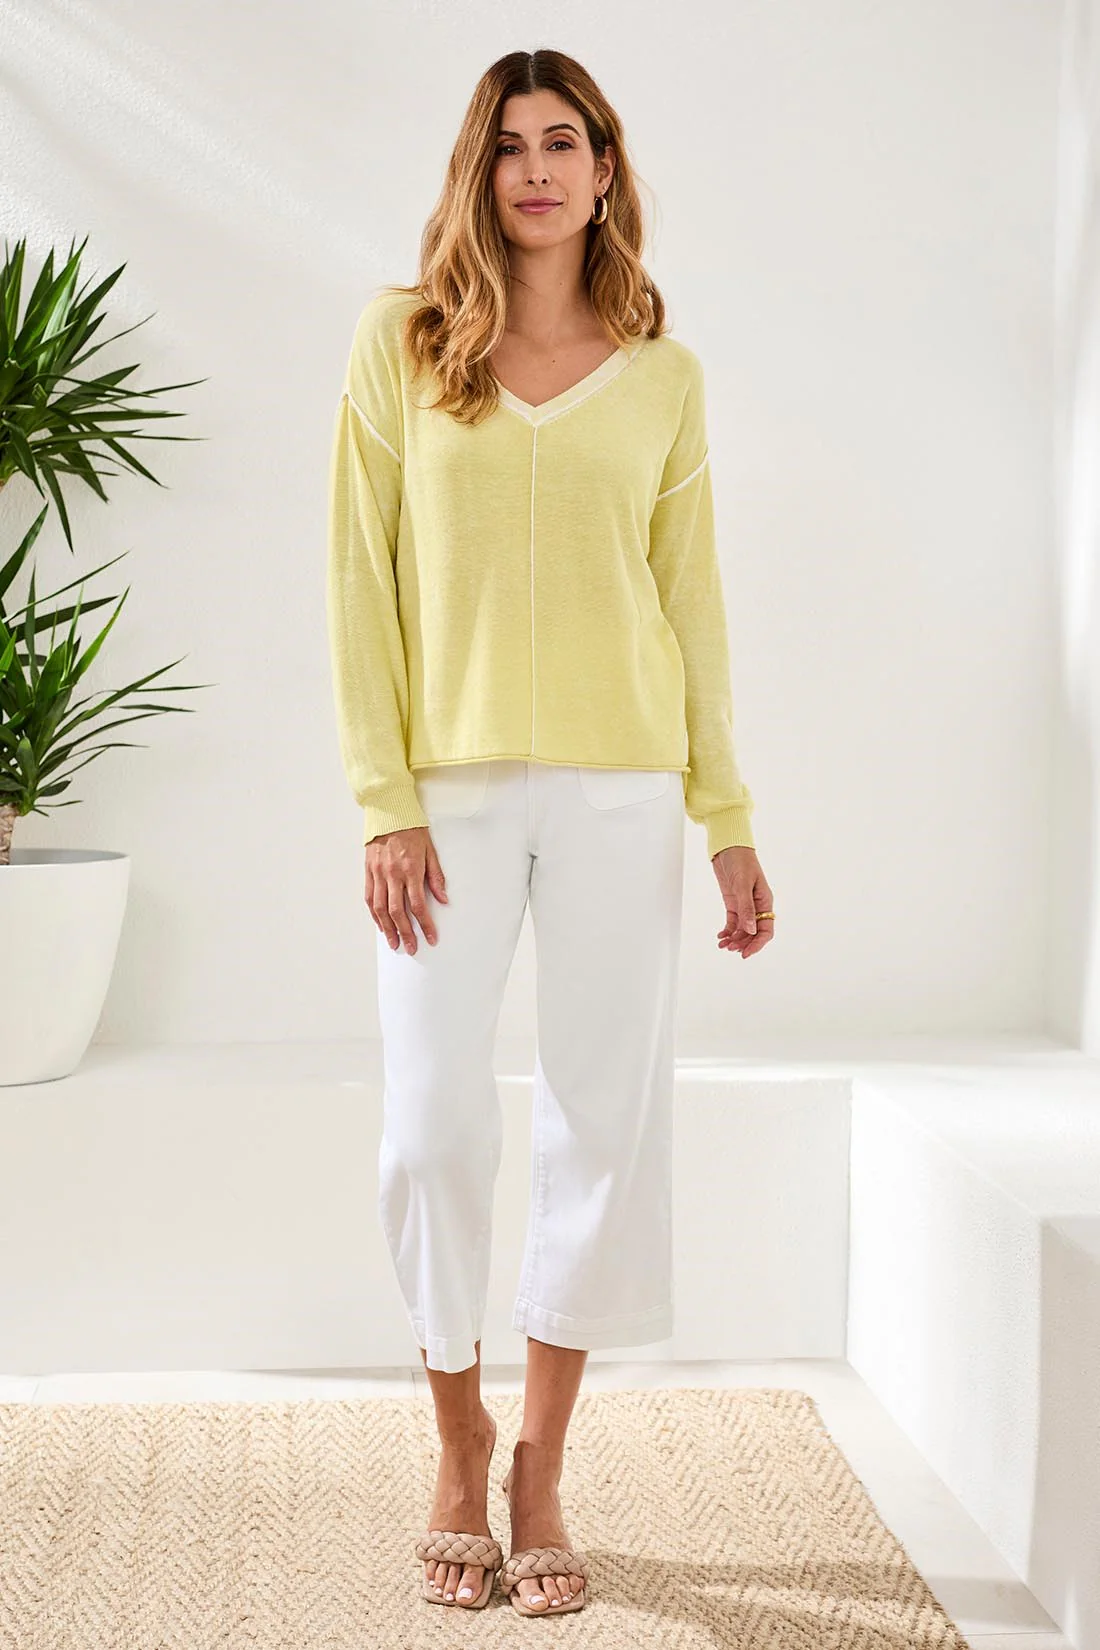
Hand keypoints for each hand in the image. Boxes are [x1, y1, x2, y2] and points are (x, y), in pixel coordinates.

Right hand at [365, 827, 447, 953]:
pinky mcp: (368, 871)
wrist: (389, 811)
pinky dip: (374, 914)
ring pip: (380, 908)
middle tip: (411, 948)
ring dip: (387, 928)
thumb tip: (443, 899)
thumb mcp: (430, 850)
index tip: (431, 937)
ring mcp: (378, 873)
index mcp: (411, 869)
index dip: (425, 924)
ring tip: (394, 942)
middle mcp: (392, 874)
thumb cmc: (412, 829)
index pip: (418, 904)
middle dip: (405, 933)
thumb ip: (436, 876)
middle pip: (397, 911)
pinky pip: (369, 898)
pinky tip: (380, 925)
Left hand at [711, 845, 773, 958]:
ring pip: (742, 929)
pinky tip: (721, 936)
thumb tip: (750, 930)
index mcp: (765, 902)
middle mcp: (756, 906)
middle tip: (729, 949)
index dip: (757, 944)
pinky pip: (733, 922)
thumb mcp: (743, 884)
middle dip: (742, 943)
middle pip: (753, 933)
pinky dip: (727, 931)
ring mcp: (745, 905)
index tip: (745, 954)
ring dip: (734, 939)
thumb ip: (746, 908)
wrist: (728, 847)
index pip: (765, 930)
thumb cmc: (740, 861)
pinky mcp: (733, 902)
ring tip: (722, 945)